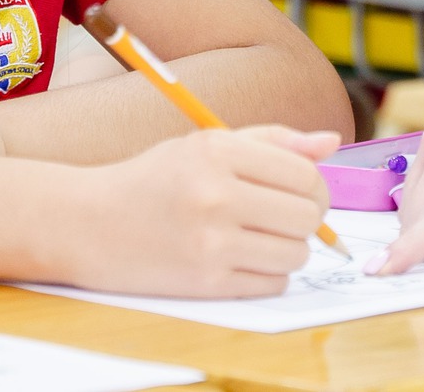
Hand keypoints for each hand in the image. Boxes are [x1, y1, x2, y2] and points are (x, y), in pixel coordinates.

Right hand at [63, 125, 340, 297]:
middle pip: (307, 216)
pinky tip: (244, 258)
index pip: (305, 174)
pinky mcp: (205, 282)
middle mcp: (215, 195)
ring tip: (261, 237)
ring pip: (296, 254)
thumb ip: (274, 140)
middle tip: (285, 215)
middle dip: (307, 218)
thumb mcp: (207, 143)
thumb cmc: (155, 179)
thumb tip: (332, 142)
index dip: (314, 186)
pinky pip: (273, 283)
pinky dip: (270, 274)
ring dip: (289, 249)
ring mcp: (210, 243)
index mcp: (217, 151)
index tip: (301, 191)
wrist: (90, 224)